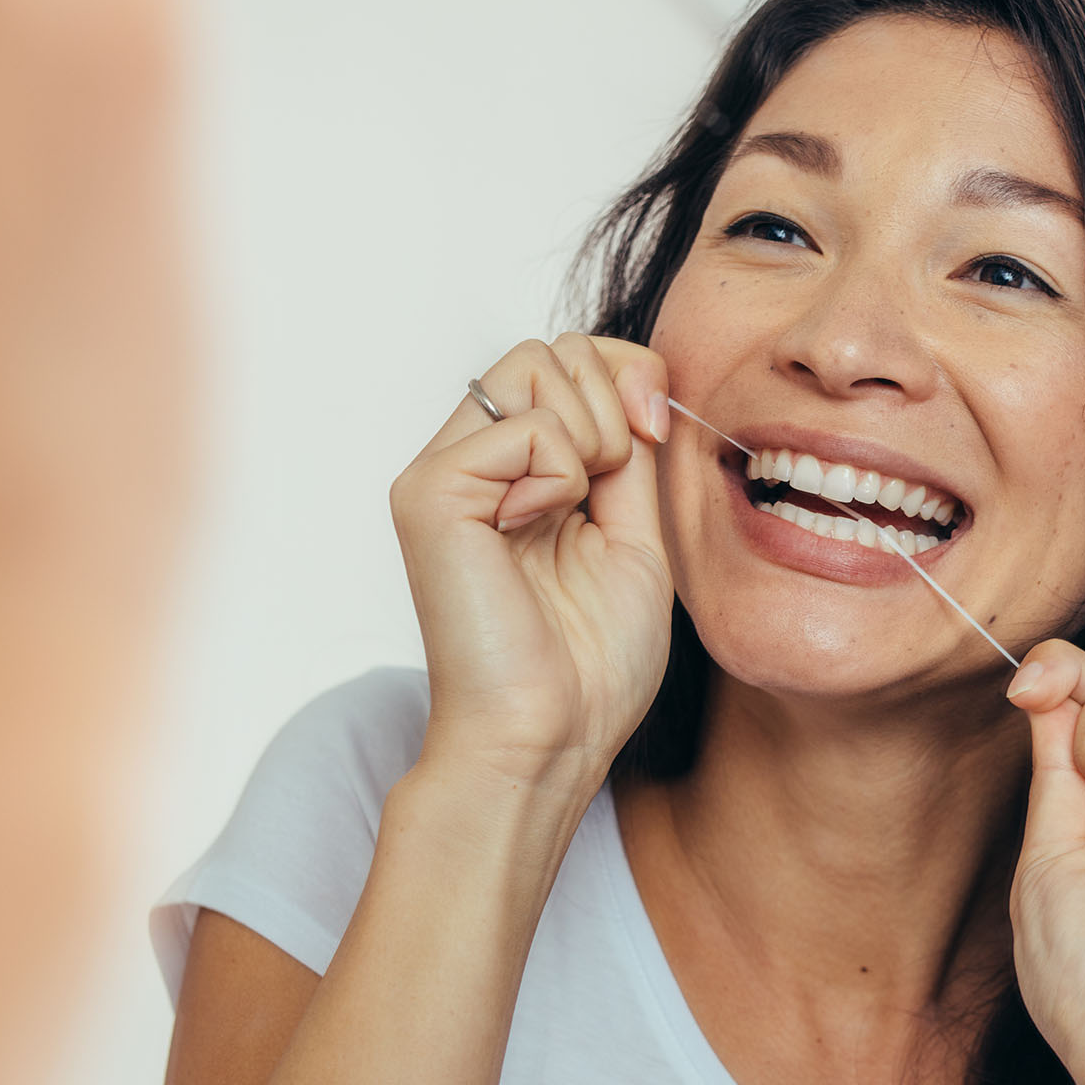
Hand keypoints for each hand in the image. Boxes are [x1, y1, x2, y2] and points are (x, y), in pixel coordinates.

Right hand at [390, 334, 673, 791]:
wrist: (551, 737)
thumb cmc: (591, 663)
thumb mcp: (636, 536)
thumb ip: (630, 455)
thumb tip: (638, 381)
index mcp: (518, 473)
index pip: (569, 360)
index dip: (628, 374)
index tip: (656, 434)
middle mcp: (471, 462)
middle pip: (551, 348)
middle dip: (613, 401)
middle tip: (612, 487)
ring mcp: (443, 473)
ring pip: (534, 364)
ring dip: (591, 435)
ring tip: (573, 513)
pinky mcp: (429, 493)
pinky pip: (524, 426)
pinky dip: (560, 474)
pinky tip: (535, 530)